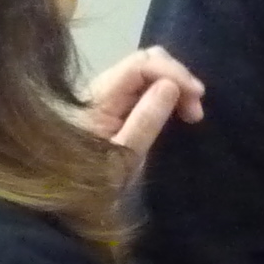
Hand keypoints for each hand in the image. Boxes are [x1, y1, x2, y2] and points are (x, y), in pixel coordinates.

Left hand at [79, 45, 205, 175]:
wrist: (65, 203)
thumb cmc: (95, 183)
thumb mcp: (125, 156)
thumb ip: (146, 119)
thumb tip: (170, 85)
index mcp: (101, 96)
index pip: (141, 64)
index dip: (173, 72)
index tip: (198, 97)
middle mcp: (102, 87)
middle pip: (145, 60)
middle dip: (176, 76)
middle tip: (195, 109)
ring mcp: (107, 95)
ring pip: (147, 70)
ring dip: (174, 84)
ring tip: (190, 112)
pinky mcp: (113, 106)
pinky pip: (144, 86)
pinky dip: (166, 92)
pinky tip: (177, 111)